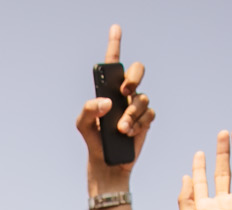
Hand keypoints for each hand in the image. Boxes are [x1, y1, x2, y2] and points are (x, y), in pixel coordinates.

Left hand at [77, 25, 154, 187]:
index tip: (115, 27)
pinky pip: (149, 114)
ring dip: (131, 114)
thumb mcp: (82, 125)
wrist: (107, 161)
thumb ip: (88, 109)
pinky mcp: (146, 120)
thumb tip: (107, 102)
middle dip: (134, 77)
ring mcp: (137, 106)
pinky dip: (139, 124)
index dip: (115, 43)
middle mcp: (125, 94)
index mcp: (109, 89)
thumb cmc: (94, 140)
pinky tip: (129, 133)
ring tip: (121, 129)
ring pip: (142, 99)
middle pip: (137, 71)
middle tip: (125, 90)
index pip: (113, 61)